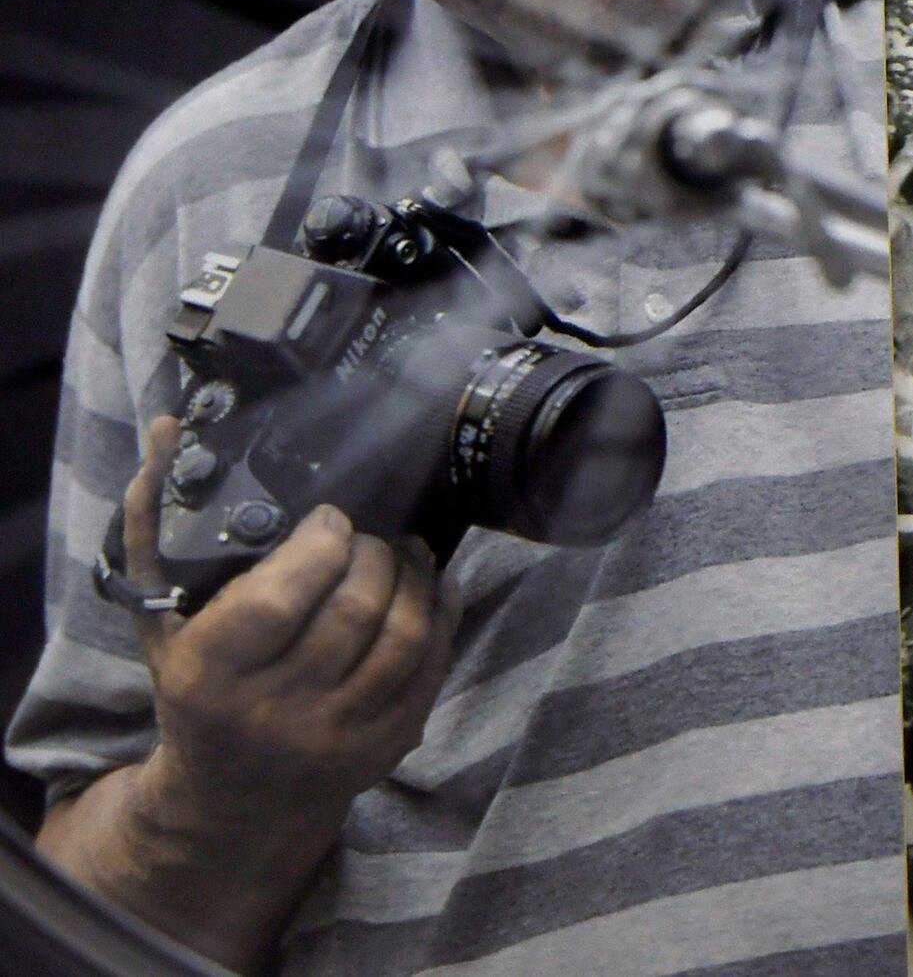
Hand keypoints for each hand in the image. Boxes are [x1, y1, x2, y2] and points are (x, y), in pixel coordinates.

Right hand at [116, 416, 456, 825]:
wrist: (228, 800)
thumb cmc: (193, 688)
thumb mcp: (160, 617)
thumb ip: (155, 524)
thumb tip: (168, 427)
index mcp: (210, 677)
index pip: (282, 597)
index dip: (320, 543)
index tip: (328, 518)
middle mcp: (273, 713)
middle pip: (354, 610)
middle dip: (373, 554)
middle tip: (368, 533)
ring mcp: (336, 737)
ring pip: (404, 636)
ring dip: (417, 578)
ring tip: (406, 550)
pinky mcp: (385, 748)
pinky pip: (433, 668)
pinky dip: (443, 616)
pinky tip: (433, 586)